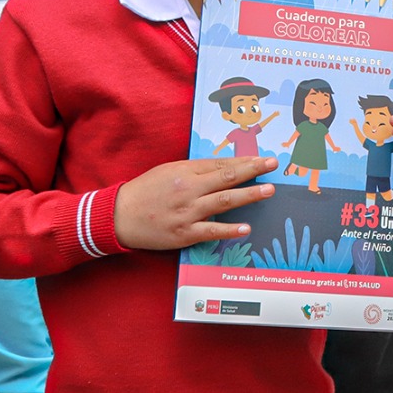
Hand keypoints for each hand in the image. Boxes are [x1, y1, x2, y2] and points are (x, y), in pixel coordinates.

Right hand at [112, 155, 277, 249]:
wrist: (120, 215)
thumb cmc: (146, 190)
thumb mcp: (169, 170)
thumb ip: (197, 169)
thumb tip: (226, 166)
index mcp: (185, 172)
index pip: (222, 164)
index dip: (246, 161)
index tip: (265, 159)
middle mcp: (188, 190)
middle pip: (227, 178)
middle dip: (253, 171)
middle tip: (273, 166)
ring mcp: (187, 213)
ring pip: (223, 202)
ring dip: (248, 196)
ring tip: (268, 191)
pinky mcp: (183, 234)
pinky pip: (211, 231)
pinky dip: (229, 229)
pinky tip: (246, 227)